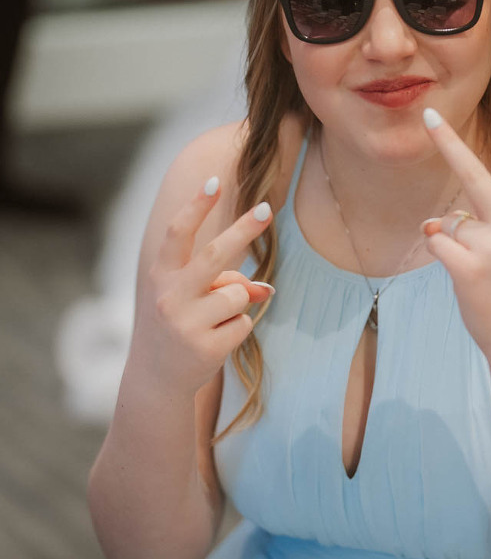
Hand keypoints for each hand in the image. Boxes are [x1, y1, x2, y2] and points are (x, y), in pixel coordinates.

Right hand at [138, 182, 274, 394]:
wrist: (155, 377)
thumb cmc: (175, 324)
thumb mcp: (188, 299)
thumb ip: (221, 284)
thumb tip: (266, 288)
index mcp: (160, 275)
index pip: (178, 233)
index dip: (197, 206)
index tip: (215, 180)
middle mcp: (169, 295)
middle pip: (216, 255)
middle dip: (244, 230)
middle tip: (266, 209)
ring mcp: (186, 322)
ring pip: (237, 294)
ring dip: (237, 304)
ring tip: (214, 321)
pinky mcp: (205, 347)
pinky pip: (243, 323)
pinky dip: (237, 329)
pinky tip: (215, 341)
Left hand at [420, 87, 490, 359]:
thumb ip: (484, 228)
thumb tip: (434, 223)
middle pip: (472, 172)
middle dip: (447, 141)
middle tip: (427, 113)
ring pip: (448, 222)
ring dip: (454, 244)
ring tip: (481, 273)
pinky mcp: (468, 268)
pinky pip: (437, 245)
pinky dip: (442, 255)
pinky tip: (464, 276)